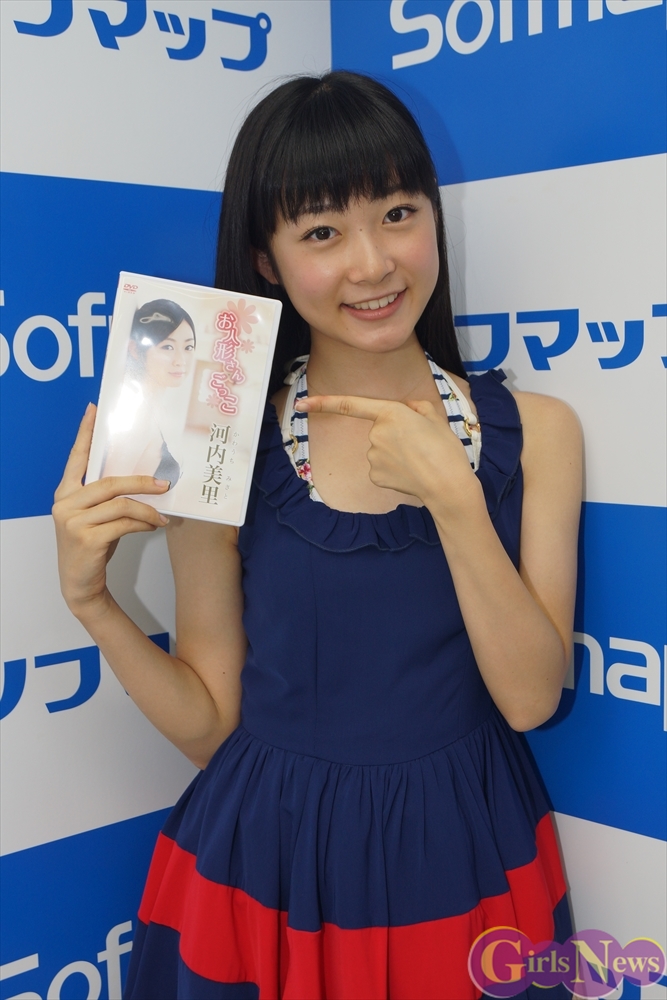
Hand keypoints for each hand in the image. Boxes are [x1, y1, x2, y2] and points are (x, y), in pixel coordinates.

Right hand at [52, 404, 170, 619]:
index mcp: (66, 492)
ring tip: (163, 515)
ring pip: (120, 504)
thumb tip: (143, 478)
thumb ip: (106, 497)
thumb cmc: (92, 545)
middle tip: (164, 484)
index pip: (77, 458)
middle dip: (141, 482)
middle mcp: (65, 503)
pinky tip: (154, 526)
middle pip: (109, 482)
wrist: (80, 583)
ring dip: (147, 509)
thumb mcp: (96, 516)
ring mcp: (73, 521)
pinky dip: (143, 524)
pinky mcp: (85, 538)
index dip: (86, 433)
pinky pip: (123, 524)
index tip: (95, 410)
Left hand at [295, 395, 479, 509]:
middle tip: (421, 444)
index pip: (350, 405)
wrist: (448, 484)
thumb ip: (416, 408)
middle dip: (395, 436)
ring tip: (419, 460)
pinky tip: (410, 473)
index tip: (302, 403)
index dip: (323, 403)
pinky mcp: (374, 475)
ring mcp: (372, 456)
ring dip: (396, 454)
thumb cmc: (445, 449)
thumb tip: (405, 411)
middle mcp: (376, 433)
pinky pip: (380, 468)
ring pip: (380, 451)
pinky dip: (393, 470)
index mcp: (391, 413)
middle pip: (379, 431)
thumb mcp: (435, 417)